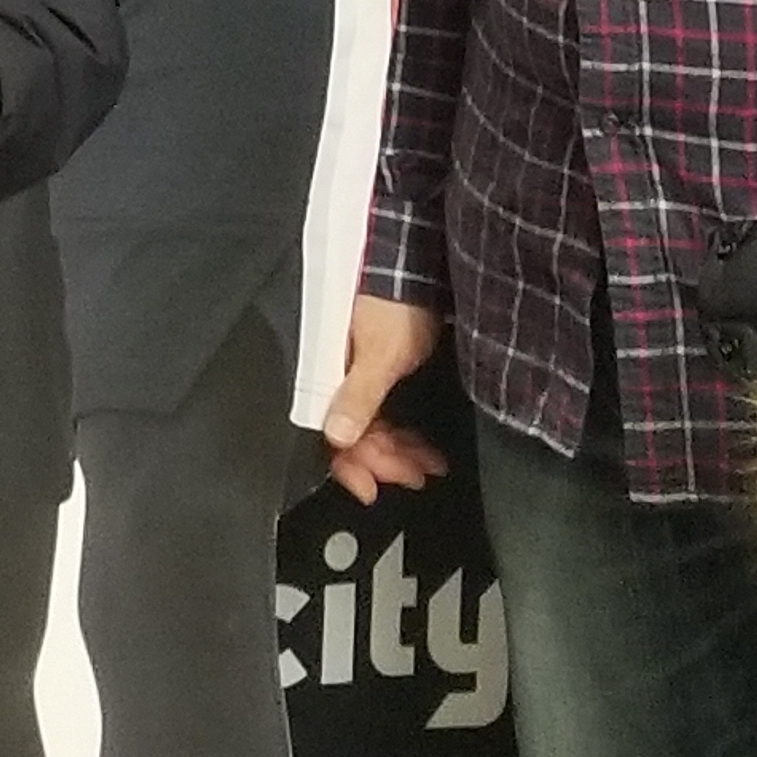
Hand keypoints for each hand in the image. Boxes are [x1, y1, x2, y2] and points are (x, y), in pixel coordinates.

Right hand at [321, 294, 450, 504]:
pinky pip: (386, 415)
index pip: (329, 431)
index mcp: (328, 374)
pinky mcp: (381, 371)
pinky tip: (424, 446)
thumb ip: (357, 396)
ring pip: (372, 428)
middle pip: (352, 435)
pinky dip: (404, 434)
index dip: (349, 463)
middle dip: (383, 460)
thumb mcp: (381, 355)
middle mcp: (338, 379)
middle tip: (417, 474)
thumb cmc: (395, 306)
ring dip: (398, 450)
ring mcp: (360, 376)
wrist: (414, 266)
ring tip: (429, 464)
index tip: (372, 490)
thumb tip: (334, 435)